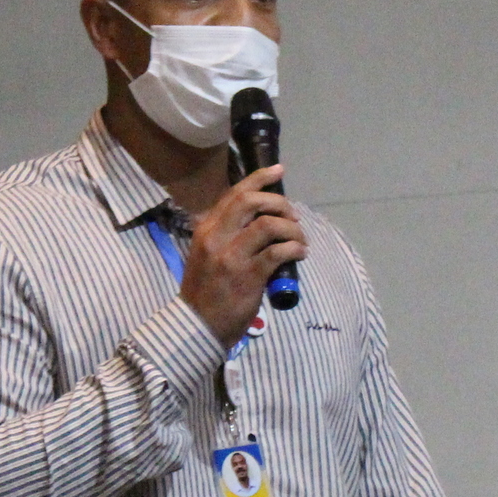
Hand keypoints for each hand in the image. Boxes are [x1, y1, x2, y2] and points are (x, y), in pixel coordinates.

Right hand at [180, 165, 306, 346]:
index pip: (234, 194)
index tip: (278, 170)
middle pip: (251, 202)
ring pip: (269, 224)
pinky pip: (278, 252)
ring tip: (299, 239)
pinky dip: (294, 248)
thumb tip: (251, 218)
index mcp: (206, 229)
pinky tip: (299, 254)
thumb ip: (221, 234)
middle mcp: (216, 237)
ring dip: (291, 228)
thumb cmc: (204, 291)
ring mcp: (232, 256)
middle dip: (278, 202)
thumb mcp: (203, 254)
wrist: (197, 326)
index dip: (258, 178)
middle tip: (292, 214)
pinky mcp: (248, 275)